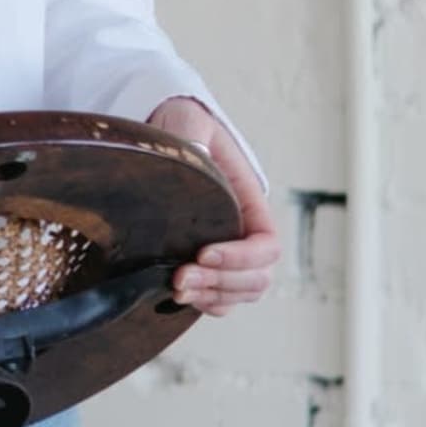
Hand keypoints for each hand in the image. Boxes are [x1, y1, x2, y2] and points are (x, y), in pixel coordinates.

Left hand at [156, 96, 282, 312]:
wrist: (160, 132)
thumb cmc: (180, 124)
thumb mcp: (188, 122)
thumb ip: (194, 136)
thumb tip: (196, 159)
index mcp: (249, 203)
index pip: (266, 246)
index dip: (240, 257)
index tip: (202, 253)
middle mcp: (244, 232)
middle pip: (257, 278)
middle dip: (221, 283)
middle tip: (179, 279)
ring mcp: (226, 252)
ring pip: (240, 293)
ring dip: (211, 297)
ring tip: (174, 289)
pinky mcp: (203, 265)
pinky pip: (219, 300)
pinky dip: (206, 304)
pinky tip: (177, 298)